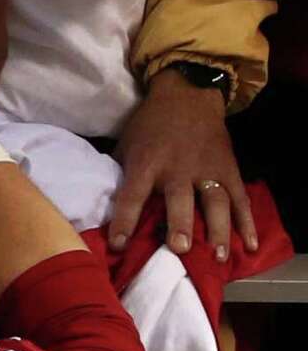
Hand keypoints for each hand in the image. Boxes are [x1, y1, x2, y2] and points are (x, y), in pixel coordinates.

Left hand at [109, 69, 255, 260]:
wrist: (187, 93)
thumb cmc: (149, 126)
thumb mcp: (126, 145)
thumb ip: (119, 176)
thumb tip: (102, 213)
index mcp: (147, 163)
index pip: (132, 194)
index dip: (124, 219)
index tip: (119, 244)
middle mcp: (178, 167)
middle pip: (179, 198)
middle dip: (180, 223)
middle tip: (180, 248)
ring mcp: (207, 169)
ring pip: (215, 201)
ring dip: (218, 229)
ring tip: (218, 257)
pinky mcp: (229, 169)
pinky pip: (240, 198)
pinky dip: (247, 222)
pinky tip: (250, 246)